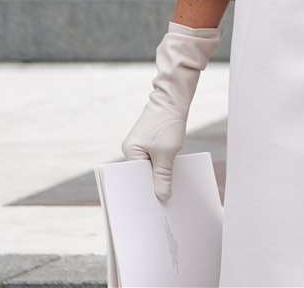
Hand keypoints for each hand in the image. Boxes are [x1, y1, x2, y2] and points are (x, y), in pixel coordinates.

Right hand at [121, 23, 219, 200]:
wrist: (174, 97)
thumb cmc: (168, 123)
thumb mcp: (168, 153)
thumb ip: (163, 176)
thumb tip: (161, 197)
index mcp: (129, 153)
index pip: (133, 179)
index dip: (143, 191)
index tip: (152, 207)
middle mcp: (131, 150)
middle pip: (140, 174)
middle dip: (151, 186)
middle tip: (162, 204)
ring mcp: (140, 145)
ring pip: (149, 167)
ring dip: (159, 176)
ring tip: (169, 193)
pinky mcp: (151, 141)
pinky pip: (155, 159)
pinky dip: (163, 167)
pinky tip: (172, 176)